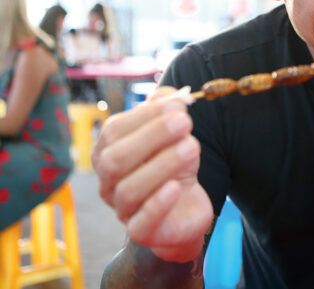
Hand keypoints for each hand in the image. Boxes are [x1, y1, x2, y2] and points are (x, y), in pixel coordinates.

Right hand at [92, 87, 213, 261]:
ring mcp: (121, 208)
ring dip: (163, 164)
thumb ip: (168, 109)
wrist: (184, 207)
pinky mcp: (140, 230)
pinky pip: (141, 221)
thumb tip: (171, 96)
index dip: (145, 117)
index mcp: (109, 151)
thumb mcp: (174, 133)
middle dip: (152, 136)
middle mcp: (108, 181)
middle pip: (115, 159)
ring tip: (192, 148)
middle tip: (185, 122)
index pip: (115, 131)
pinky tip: (176, 187)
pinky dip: (158, 203)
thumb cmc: (173, 164)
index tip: (177, 106)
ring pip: (129, 189)